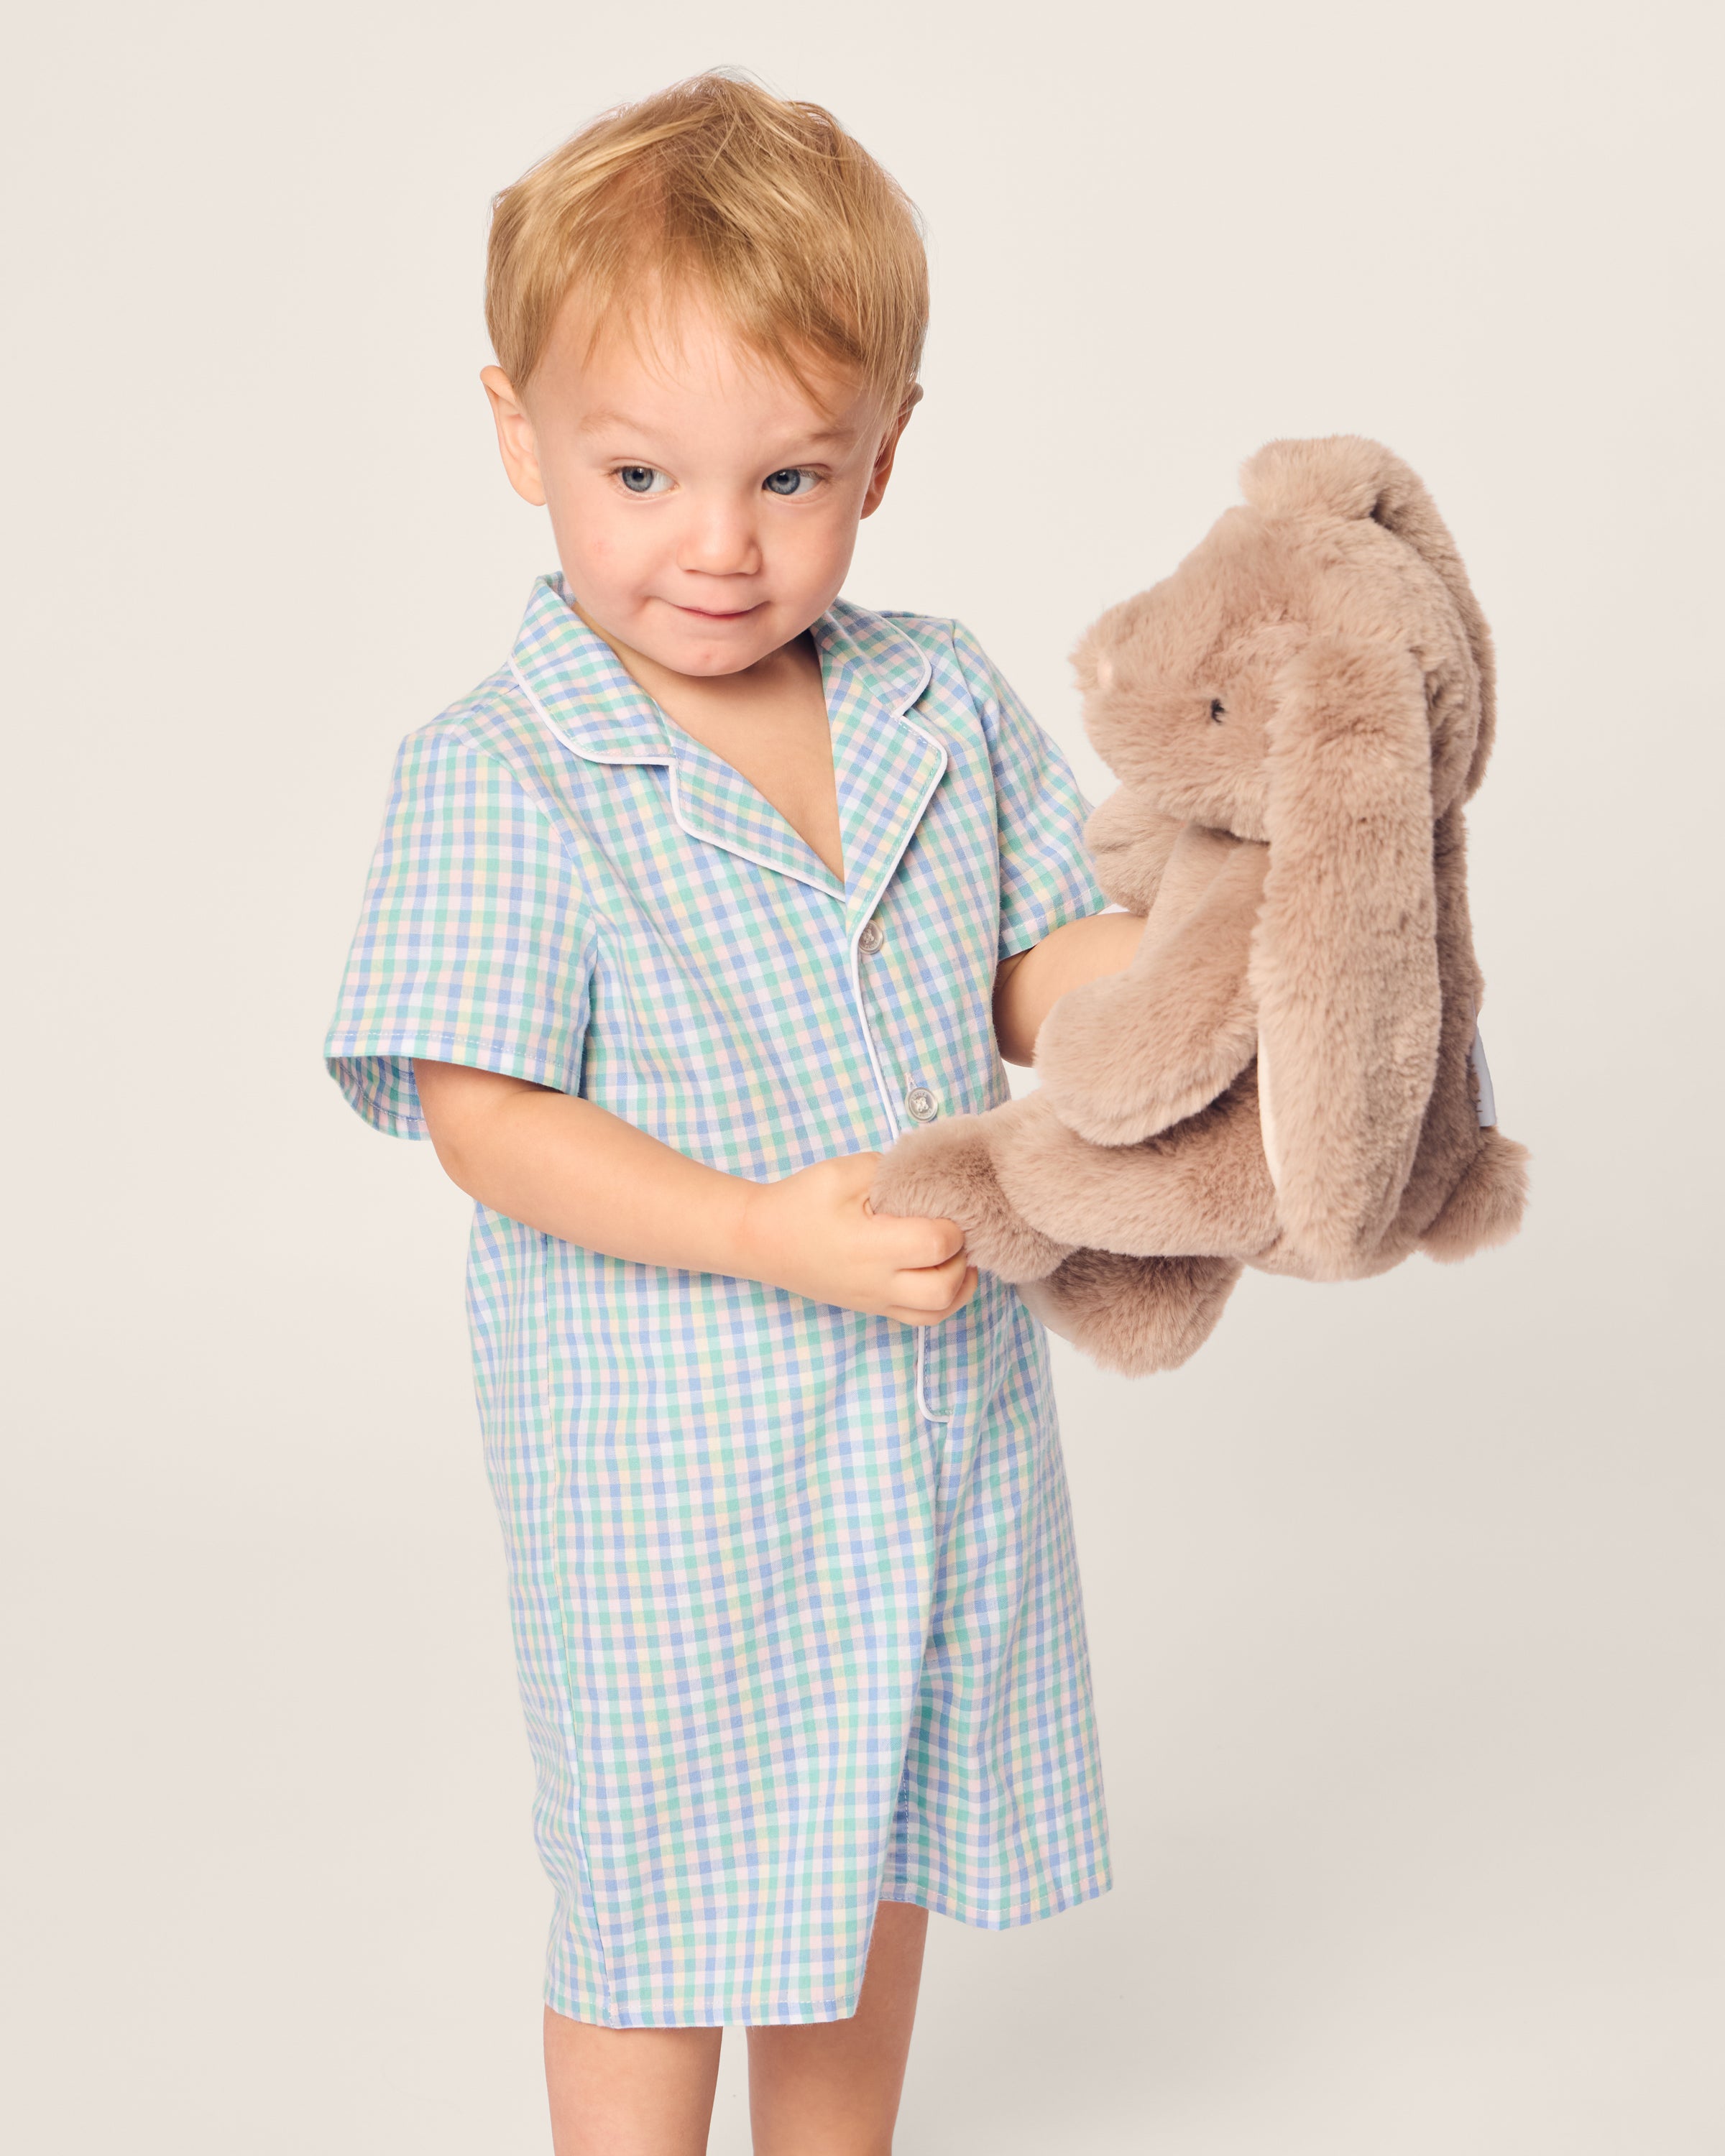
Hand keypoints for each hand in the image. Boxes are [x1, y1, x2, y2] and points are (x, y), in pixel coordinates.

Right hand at [738, 1153, 978, 1324]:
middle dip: (961, 1259)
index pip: (937, 1245)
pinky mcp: (873, 1308)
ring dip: (958, 1286)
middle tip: (955, 1233)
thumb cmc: (799, 1203)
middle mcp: (877, 1282)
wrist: (761, 1240)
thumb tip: (932, 1179)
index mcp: (870, 1246)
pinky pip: (921, 1319)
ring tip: (955, 1256)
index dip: (954, 1225)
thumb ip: (892, 1172)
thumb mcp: (843, 1172)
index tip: (946, 1207)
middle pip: (945, 1289)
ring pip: (938, 1313)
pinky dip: (942, 1300)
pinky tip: (941, 1272)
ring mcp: (876, 1301)